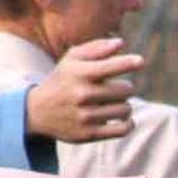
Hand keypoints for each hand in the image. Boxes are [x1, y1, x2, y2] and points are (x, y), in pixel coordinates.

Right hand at [28, 37, 143, 144]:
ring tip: (115, 103)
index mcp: (79, 73)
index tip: (140, 61)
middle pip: (125, 90)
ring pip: (125, 110)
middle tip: (116, 89)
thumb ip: (97, 48)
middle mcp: (82, 94)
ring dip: (125, 106)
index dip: (129, 63)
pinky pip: (122, 129)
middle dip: (125, 88)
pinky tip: (124, 119)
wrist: (37, 111)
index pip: (111, 67)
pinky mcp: (88, 134)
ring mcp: (85, 116)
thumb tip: (120, 43)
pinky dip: (128, 124)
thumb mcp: (72, 59)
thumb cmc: (62, 80)